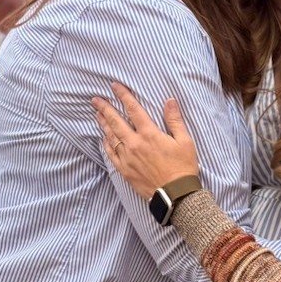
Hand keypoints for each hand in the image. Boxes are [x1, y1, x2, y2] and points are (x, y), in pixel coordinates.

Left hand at [92, 84, 199, 199]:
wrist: (176, 195)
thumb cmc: (183, 167)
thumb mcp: (185, 141)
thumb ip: (175, 120)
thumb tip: (169, 101)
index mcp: (150, 134)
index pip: (133, 109)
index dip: (123, 96)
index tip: (115, 86)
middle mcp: (135, 144)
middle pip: (116, 122)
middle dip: (105, 108)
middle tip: (95, 100)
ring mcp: (127, 158)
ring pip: (111, 137)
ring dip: (103, 124)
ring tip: (97, 115)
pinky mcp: (125, 170)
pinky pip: (111, 154)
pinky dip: (105, 144)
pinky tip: (103, 138)